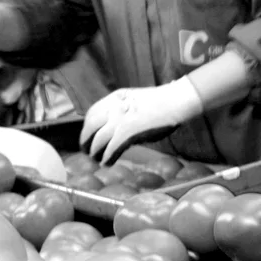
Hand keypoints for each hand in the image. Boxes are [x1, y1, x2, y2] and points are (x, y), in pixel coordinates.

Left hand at [80, 81, 202, 164]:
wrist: (175, 101)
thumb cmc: (161, 102)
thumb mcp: (135, 100)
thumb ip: (124, 111)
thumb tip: (118, 129)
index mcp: (115, 98)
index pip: (92, 112)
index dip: (86, 126)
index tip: (88, 135)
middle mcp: (113, 108)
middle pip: (90, 126)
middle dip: (85, 140)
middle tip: (86, 150)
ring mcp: (119, 120)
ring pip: (98, 139)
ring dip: (95, 152)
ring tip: (96, 159)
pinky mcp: (127, 132)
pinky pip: (111, 149)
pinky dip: (107, 157)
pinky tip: (107, 163)